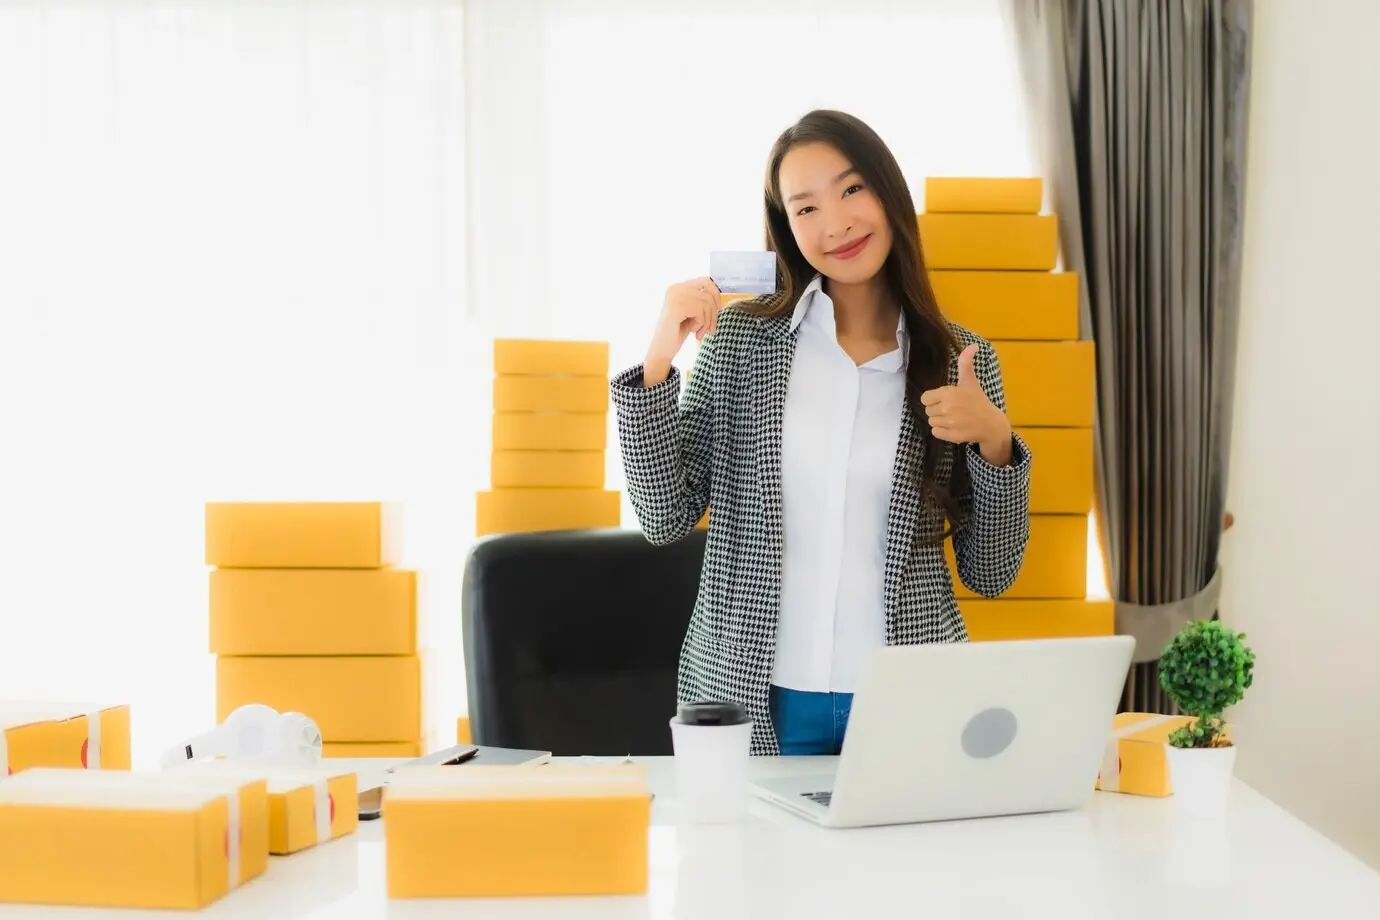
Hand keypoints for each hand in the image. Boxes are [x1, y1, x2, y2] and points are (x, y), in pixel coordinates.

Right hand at [643, 277, 721, 385]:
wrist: (662, 349)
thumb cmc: (678, 332)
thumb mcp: (693, 312)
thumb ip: (703, 301)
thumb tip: (720, 297)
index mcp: (679, 287)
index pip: (706, 281)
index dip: (716, 295)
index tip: (717, 310)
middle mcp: (676, 288)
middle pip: (708, 294)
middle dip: (713, 314)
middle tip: (709, 329)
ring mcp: (675, 296)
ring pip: (707, 303)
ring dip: (707, 322)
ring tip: (699, 332)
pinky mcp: (676, 306)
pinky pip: (700, 311)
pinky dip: (701, 324)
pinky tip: (693, 332)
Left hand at [919, 343, 1012, 464]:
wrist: (991, 424)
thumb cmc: (978, 401)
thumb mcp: (970, 381)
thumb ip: (966, 363)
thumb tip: (973, 345)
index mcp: (949, 393)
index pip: (925, 398)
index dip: (933, 398)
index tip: (944, 399)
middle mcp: (948, 409)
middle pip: (928, 410)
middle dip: (937, 409)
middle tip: (951, 408)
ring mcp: (950, 423)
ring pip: (931, 422)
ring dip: (940, 420)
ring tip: (953, 417)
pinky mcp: (952, 436)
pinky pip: (936, 432)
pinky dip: (942, 431)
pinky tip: (954, 426)